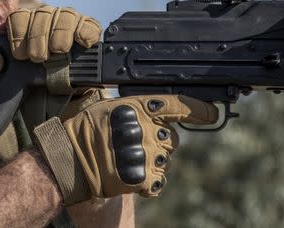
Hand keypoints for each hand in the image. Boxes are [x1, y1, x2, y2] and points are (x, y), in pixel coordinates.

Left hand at [0, 5, 100, 77]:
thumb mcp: (10, 76)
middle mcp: (46, 17)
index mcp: (25, 24)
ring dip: (60, 33)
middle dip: (38, 37)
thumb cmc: (31, 81)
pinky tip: (81, 42)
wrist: (58, 96)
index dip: (18, 34)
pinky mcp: (88, 30)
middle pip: (42, 14)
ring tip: (58, 50)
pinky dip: (84, 31)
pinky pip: (89, 24)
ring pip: (65, 15)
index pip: (18, 16)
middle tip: (38, 57)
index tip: (20, 55)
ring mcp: (68, 21)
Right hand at [33, 95, 218, 203]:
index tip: (212, 112)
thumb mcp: (108, 104)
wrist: (71, 159)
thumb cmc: (87, 129)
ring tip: (125, 158)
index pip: (179, 105)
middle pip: (171, 138)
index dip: (199, 110)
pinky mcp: (145, 178)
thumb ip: (136, 106)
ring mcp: (148, 155)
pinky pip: (158, 181)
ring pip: (164, 160)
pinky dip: (146, 180)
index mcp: (140, 107)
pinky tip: (128, 173)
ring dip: (151, 161)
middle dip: (157, 141)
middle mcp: (148, 129)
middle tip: (133, 142)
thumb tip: (157, 105)